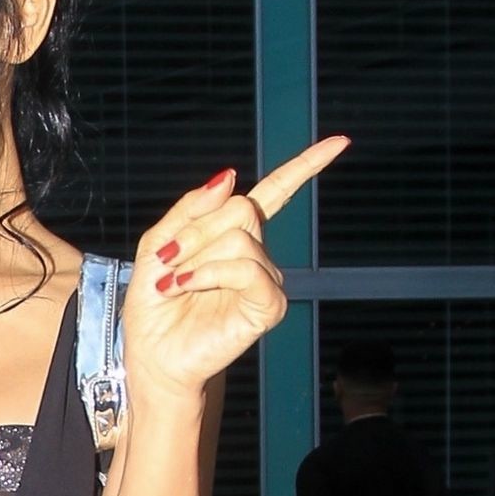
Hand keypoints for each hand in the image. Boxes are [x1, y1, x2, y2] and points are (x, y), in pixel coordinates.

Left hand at [123, 136, 351, 403]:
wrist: (153, 354)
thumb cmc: (156, 305)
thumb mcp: (159, 244)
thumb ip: (191, 208)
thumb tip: (232, 175)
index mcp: (233, 235)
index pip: (276, 193)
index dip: (306, 166)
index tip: (341, 142)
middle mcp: (256, 254)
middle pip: (242, 208)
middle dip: (197, 229)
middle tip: (170, 260)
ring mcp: (265, 279)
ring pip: (241, 237)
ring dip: (196, 255)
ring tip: (174, 283)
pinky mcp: (267, 306)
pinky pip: (247, 269)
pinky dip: (211, 272)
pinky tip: (187, 285)